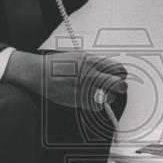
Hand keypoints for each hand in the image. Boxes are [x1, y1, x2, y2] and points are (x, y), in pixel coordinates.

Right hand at [5, 50, 125, 110]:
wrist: (40, 73)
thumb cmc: (59, 65)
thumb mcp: (80, 56)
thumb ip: (97, 63)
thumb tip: (111, 70)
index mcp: (92, 61)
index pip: (119, 69)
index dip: (122, 74)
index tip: (120, 76)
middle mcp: (91, 75)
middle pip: (119, 84)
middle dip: (121, 86)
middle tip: (119, 87)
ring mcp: (85, 89)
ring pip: (110, 97)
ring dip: (109, 96)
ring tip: (102, 92)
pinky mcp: (79, 100)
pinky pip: (97, 106)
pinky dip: (97, 104)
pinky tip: (92, 98)